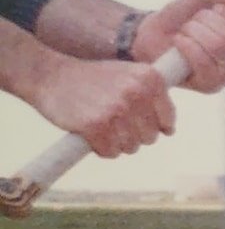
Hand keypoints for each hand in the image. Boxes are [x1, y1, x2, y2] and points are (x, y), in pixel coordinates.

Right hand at [31, 56, 173, 156]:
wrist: (50, 76)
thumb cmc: (92, 80)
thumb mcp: (128, 76)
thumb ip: (152, 98)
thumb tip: (169, 130)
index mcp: (150, 79)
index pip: (167, 121)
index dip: (151, 125)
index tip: (132, 117)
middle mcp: (137, 93)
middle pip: (150, 137)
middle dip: (131, 134)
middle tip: (110, 119)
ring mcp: (117, 109)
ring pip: (131, 147)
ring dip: (115, 142)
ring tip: (99, 122)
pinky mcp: (96, 126)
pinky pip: (111, 153)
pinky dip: (100, 148)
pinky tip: (89, 131)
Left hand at [132, 0, 224, 91]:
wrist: (154, 33)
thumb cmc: (183, 17)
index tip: (215, 9)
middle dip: (205, 21)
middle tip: (194, 23)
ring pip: (218, 47)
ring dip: (193, 32)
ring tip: (185, 33)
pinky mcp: (211, 86)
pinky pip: (204, 62)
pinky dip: (186, 46)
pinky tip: (179, 42)